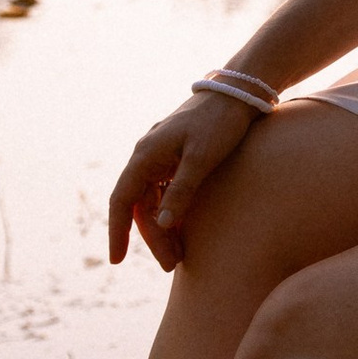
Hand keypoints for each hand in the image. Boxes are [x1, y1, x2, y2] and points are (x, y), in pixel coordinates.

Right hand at [109, 89, 260, 270]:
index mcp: (145, 155)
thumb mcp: (202, 159)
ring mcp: (162, 156)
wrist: (240, 92)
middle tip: (170, 265)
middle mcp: (147, 156)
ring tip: (180, 255)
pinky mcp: (177, 157)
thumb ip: (182, 191)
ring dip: (163, 227)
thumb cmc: (220, 123)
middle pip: (140, 205)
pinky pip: (166, 191)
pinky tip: (184, 230)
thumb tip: (163, 225)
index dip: (117, 232)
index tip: (117, 260)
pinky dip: (173, 212)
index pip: (122, 201)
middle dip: (152, 237)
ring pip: (153, 200)